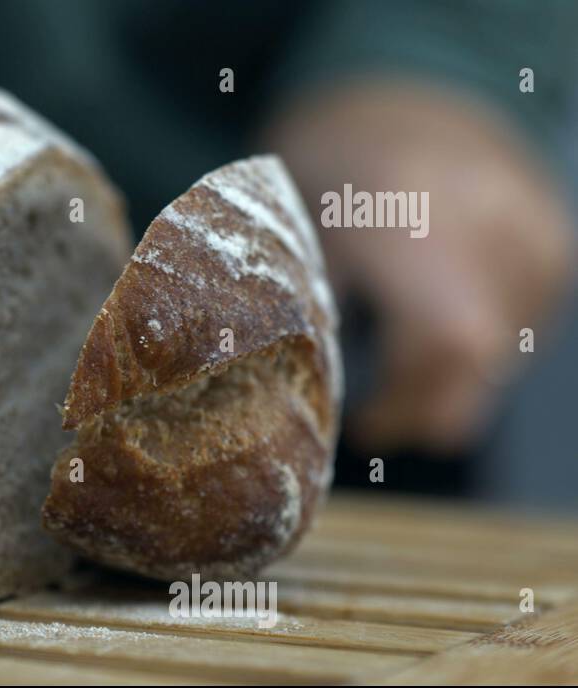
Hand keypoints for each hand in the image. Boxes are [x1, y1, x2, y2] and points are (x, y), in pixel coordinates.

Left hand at [265, 80, 575, 452]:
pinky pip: (525, 323)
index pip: (449, 338)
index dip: (410, 401)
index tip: (365, 428)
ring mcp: (535, 227)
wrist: (400, 97)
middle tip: (380, 422)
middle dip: (427, 405)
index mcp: (417, 213)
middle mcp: (495, 218)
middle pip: (484, 354)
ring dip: (454, 380)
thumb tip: (317, 402)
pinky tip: (433, 335)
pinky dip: (481, 345)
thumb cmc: (328, 172)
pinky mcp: (555, 243)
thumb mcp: (298, 239)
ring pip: (508, 349)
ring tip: (399, 374)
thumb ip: (315, 317)